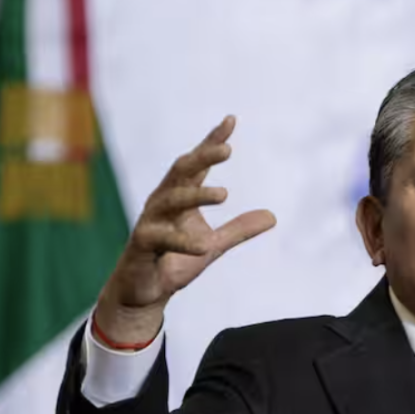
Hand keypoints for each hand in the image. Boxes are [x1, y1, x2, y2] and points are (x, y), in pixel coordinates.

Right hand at [94, 116, 275, 343]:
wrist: (144, 293)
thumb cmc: (175, 260)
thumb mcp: (213, 245)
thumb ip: (239, 230)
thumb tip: (272, 216)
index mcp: (179, 196)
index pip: (197, 164)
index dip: (211, 141)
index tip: (230, 120)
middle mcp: (163, 202)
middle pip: (181, 171)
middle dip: (202, 157)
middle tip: (227, 149)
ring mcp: (150, 221)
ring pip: (171, 199)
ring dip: (197, 195)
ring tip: (224, 194)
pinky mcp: (141, 244)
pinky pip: (161, 238)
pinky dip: (182, 241)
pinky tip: (202, 246)